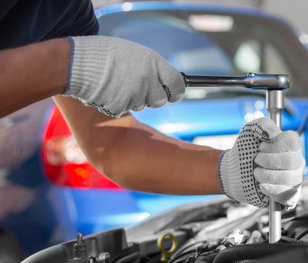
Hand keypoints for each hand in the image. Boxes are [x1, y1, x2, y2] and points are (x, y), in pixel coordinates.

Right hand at [63, 36, 184, 117]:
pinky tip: (108, 90)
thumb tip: (165, 80)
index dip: (176, 91)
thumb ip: (152, 67)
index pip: (178, 84)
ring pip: (142, 105)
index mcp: (153, 63)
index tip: (174, 94)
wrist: (75, 63)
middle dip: (152, 96)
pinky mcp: (121, 107)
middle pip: (160, 100)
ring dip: (133, 98)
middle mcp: (147, 80)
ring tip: (117, 83)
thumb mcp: (134, 54)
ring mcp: (134, 95)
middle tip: (138, 87)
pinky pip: (126, 110)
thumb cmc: (105, 55)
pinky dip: (118, 103)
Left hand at [219, 117, 304, 209]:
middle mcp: (296, 162)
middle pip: (292, 160)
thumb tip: (274, 133)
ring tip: (256, 172)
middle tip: (257, 160)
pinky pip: (288, 195)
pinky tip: (261, 185)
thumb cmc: (246, 149)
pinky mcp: (288, 196)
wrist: (234, 171)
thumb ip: (263, 124)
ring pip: (290, 178)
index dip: (275, 144)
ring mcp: (294, 179)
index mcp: (291, 145)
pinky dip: (271, 190)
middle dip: (269, 160)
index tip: (261, 145)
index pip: (293, 142)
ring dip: (267, 175)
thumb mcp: (251, 130)